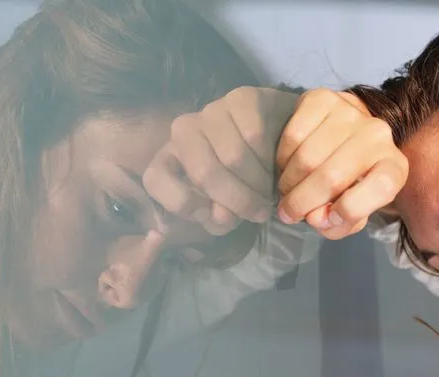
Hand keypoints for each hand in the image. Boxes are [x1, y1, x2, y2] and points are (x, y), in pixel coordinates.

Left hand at [143, 87, 297, 235]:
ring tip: (271, 190)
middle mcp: (184, 130)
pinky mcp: (241, 98)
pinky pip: (255, 135)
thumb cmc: (246, 178)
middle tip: (259, 212)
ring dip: (259, 183)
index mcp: (171, 159)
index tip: (209, 216)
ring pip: (233, 156)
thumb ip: (218, 217)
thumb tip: (221, 217)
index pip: (155, 178)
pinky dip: (270, 158)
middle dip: (237, 200)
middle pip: (204, 173)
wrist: (283, 140)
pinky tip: (277, 163)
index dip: (180, 203)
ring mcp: (211, 111)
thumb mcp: (227, 207)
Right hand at [276, 88, 407, 239]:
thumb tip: (315, 218)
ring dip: (289, 182)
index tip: (328, 220)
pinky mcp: (322, 98)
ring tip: (287, 190)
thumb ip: (338, 225)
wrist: (343, 133)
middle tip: (288, 213)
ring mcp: (350, 113)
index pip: (382, 187)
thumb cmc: (348, 181)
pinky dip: (283, 158)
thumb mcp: (352, 211)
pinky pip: (293, 136)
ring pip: (308, 158)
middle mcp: (378, 134)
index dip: (351, 210)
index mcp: (394, 165)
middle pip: (333, 176)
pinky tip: (287, 165)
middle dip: (302, 202)